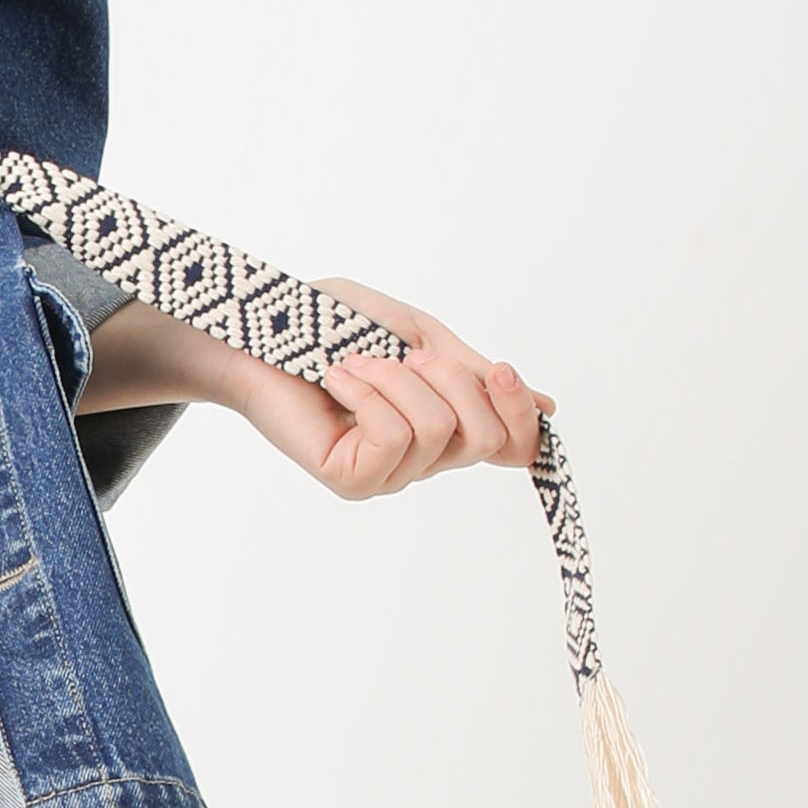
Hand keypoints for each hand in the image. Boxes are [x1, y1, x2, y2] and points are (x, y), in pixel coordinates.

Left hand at [232, 277, 552, 499]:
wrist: (259, 331)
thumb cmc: (332, 328)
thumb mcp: (418, 336)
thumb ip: (472, 372)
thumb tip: (548, 406)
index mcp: (448, 423)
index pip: (516, 446)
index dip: (521, 413)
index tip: (498, 371)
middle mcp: (423, 457)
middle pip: (489, 438)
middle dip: (455, 380)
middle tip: (406, 353)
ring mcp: (388, 473)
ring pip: (440, 431)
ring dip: (399, 378)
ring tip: (356, 363)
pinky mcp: (352, 479)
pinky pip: (394, 438)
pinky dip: (370, 394)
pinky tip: (338, 380)